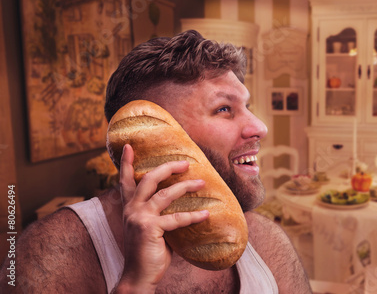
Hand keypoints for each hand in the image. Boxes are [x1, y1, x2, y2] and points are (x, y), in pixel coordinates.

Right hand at [116, 144, 208, 292]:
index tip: (128, 145)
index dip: (126, 163)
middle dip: (167, 167)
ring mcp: (139, 217)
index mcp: (129, 207)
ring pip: (165, 194)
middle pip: (149, 179)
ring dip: (185, 187)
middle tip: (185, 163)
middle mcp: (132, 209)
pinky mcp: (150, 228)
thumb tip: (183, 204)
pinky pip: (177, 218)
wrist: (137, 277)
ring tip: (201, 183)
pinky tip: (206, 214)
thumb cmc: (147, 252)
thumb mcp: (151, 229)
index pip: (125, 181)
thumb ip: (160, 214)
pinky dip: (193, 216)